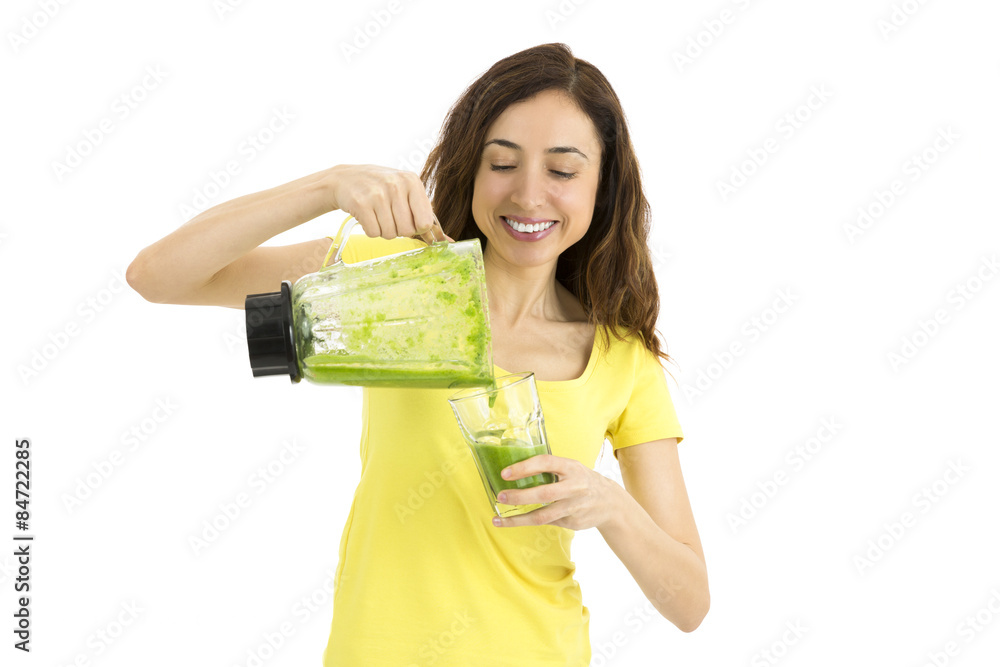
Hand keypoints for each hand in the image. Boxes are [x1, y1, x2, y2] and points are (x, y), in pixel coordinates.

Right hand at [328, 164, 452, 243]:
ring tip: (378, 214)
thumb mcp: (405, 191)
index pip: (425, 222)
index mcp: (412, 182)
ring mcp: (378, 194)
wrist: (345, 179)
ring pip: (389, 234)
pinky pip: (373, 233)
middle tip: (390, 216)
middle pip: (407, 231)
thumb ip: (425, 214)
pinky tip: (367, 215)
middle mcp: (396, 185)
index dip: (417, 228)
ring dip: (383, 230)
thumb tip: (447, 241)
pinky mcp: (360, 204)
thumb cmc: (381, 188)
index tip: (410, 222)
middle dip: (398, 230)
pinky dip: (370, 230)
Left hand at [492, 454, 621, 530]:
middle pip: (544, 494)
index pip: (546, 463)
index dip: (525, 467)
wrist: (610, 503)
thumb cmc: (582, 480)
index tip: (505, 473)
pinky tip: (513, 521)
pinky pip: (546, 522)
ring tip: (498, 520)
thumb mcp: (571, 467)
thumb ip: (550, 468)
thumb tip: (516, 470)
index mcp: (571, 467)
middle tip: (500, 496)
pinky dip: (528, 522)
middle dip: (520, 496)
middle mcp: (574, 487)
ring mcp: (573, 507)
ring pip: (542, 516)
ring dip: (518, 519)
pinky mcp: (572, 522)